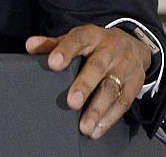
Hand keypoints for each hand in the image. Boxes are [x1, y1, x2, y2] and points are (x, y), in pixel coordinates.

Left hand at [26, 25, 150, 139]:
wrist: (132, 44)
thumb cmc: (94, 45)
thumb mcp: (76, 39)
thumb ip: (52, 44)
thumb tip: (30, 45)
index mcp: (91, 36)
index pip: (76, 41)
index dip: (64, 51)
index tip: (53, 63)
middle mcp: (110, 50)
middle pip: (97, 67)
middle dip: (84, 85)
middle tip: (71, 102)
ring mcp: (124, 67)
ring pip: (111, 89)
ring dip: (97, 109)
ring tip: (85, 126)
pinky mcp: (135, 83)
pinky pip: (124, 102)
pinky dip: (110, 117)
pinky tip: (98, 128)